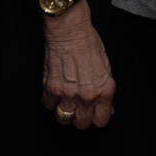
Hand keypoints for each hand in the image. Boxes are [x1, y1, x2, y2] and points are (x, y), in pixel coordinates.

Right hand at [40, 2, 116, 128]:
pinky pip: (48, 105)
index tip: (93, 114)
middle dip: (80, 118)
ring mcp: (68, 94)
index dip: (96, 118)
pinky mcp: (51, 89)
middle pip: (81, 124)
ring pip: (63, 119)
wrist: (69, 31)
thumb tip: (105, 105)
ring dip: (64, 112)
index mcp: (104, 91)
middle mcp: (87, 96)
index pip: (101, 121)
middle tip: (79, 108)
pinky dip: (50, 100)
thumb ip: (105, 89)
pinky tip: (55, 91)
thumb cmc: (88, 42)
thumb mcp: (106, 67)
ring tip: (65, 102)